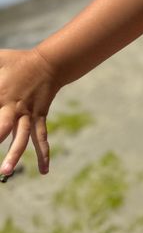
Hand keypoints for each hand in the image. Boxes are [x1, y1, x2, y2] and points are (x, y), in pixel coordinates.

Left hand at [0, 48, 59, 179]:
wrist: (48, 63)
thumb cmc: (18, 61)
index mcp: (0, 93)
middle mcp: (13, 107)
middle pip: (2, 127)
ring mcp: (28, 114)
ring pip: (22, 137)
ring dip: (14, 154)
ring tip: (5, 171)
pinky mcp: (39, 118)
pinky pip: (41, 138)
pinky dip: (44, 154)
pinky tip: (44, 170)